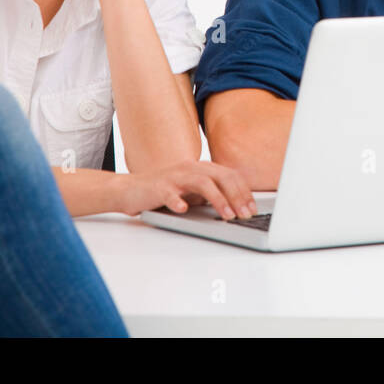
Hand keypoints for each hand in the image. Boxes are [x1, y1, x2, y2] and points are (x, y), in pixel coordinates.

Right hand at [124, 160, 255, 219]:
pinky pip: (170, 194)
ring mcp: (175, 177)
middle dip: (237, 196)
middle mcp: (190, 168)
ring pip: (202, 183)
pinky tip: (184, 210)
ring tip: (228, 216)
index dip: (244, 191)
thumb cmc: (165, 191)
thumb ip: (211, 194)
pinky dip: (178, 202)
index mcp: (201, 168)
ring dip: (218, 199)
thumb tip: (237, 206)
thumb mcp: (193, 191)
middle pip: (221, 177)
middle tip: (245, 215)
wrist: (131, 190)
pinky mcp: (159, 188)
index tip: (253, 209)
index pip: (230, 175)